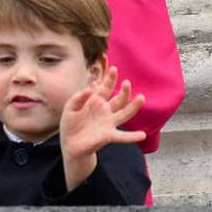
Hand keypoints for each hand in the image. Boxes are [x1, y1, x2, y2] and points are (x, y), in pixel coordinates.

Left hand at [60, 66, 145, 191]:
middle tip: (127, 82)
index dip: (109, 79)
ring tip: (141, 98)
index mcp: (95, 102)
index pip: (105, 88)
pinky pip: (122, 136)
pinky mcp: (108, 135)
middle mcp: (105, 111)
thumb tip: (90, 89)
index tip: (114, 68)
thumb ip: (78, 97)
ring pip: (124, 114)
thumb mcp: (70, 107)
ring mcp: (108, 123)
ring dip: (133, 107)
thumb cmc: (70, 124)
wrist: (69, 143)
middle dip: (124, 91)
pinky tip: (142, 135)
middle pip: (118, 99)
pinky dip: (132, 136)